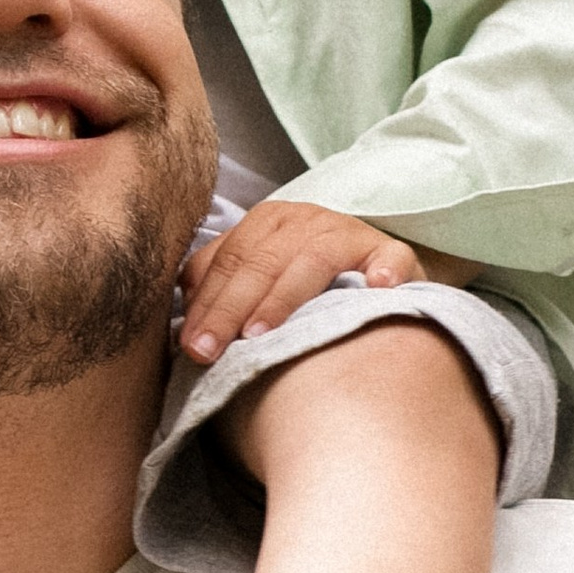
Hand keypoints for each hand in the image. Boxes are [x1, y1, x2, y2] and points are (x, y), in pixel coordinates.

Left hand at [180, 197, 443, 361]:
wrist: (373, 277)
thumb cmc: (303, 289)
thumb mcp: (258, 281)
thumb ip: (220, 290)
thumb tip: (182, 328)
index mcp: (265, 224)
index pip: (226, 261)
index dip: (205, 304)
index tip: (190, 347)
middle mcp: (303, 220)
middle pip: (259, 262)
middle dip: (229, 308)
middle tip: (208, 352)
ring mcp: (348, 233)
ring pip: (311, 258)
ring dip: (284, 296)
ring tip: (261, 334)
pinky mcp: (391, 252)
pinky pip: (389, 256)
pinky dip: (384, 269)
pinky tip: (376, 289)